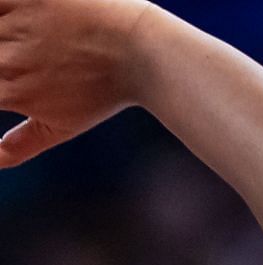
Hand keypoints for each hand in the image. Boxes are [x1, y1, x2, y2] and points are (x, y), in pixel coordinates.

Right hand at [0, 0, 153, 167]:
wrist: (140, 52)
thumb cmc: (102, 92)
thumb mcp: (62, 126)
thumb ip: (22, 144)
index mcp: (11, 91)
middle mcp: (8, 59)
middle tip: (5, 61)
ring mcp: (17, 24)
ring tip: (7, 42)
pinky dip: (0, 9)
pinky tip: (7, 19)